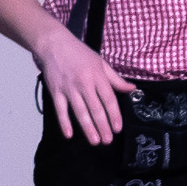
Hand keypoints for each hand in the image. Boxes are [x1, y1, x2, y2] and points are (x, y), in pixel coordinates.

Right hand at [35, 27, 128, 144]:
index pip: (109, 99)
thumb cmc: (80, 54)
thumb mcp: (101, 63)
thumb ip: (116, 79)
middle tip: (108, 140)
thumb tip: (132, 89)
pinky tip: (69, 134)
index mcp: (98, 76)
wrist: (54, 44)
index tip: (118, 128)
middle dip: (103, 126)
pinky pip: (60, 109)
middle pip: (95, 108)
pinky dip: (64, 122)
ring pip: (80, 111)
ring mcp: (69, 88)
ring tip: (95, 141)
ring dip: (88, 128)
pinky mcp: (55, 91)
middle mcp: (84, 83)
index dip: (114, 115)